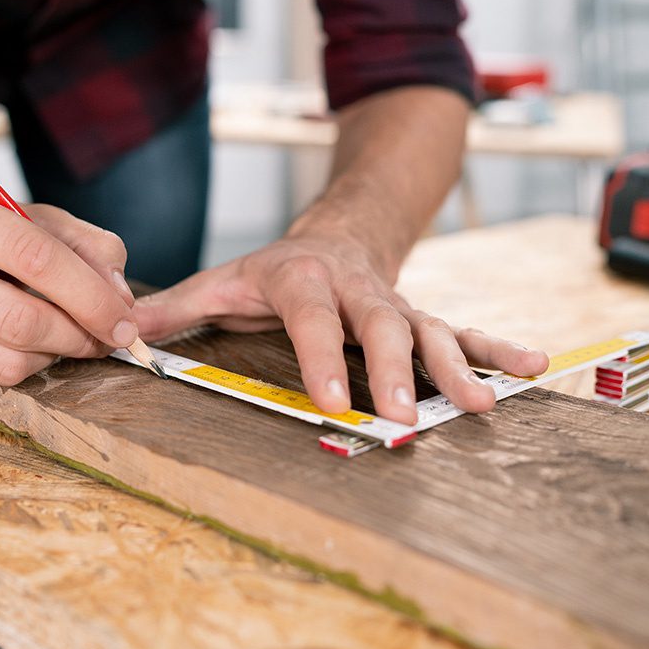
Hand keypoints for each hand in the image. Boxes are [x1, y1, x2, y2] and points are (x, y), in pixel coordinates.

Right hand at [0, 178, 135, 387]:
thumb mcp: (28, 216)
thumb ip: (85, 245)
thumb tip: (120, 295)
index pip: (35, 256)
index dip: (92, 296)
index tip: (125, 320)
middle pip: (21, 319)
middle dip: (79, 336)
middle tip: (104, 338)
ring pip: (6, 362)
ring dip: (53, 356)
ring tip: (63, 338)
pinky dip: (18, 367)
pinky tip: (17, 344)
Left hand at [134, 234, 548, 424]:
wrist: (335, 231)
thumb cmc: (274, 268)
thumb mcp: (222, 280)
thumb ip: (175, 308)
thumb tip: (117, 334)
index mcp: (301, 277)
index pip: (311, 314)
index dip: (323, 355)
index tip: (334, 402)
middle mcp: (356, 287)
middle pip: (382, 323)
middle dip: (398, 370)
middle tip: (407, 417)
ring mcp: (395, 300)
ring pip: (430, 329)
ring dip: (459, 367)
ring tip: (485, 404)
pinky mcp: (422, 315)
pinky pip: (462, 330)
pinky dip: (496, 349)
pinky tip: (532, 368)